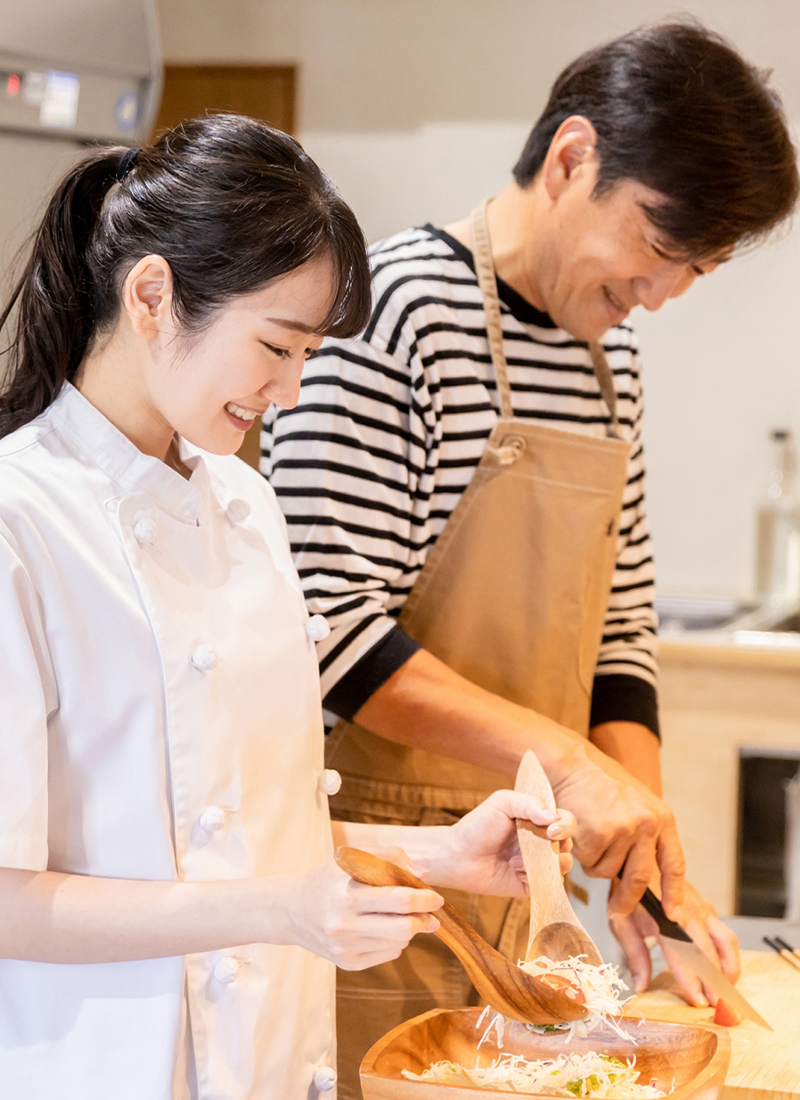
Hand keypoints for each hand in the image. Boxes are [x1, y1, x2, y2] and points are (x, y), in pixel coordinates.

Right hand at [282, 859, 442, 969]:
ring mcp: (345, 948)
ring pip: (399, 943)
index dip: (424, 898)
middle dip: (424, 919)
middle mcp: (344, 925)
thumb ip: (389, 857)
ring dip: (409, 929)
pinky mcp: (348, 964)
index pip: (398, 899)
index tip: (435, 896)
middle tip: (431, 911)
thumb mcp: (351, 859)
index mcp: (347, 894)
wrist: (290, 911)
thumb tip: (422, 873)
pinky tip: (382, 929)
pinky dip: (394, 941)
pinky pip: (388, 954)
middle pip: (403, 928)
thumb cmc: (326, 880)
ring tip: (403, 917)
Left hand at [423, 789, 574, 895]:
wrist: (458, 856)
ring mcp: (538, 863)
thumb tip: (554, 817)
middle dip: (554, 846)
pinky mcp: (532, 883)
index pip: (566, 821)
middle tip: (531, 846)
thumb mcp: (502, 803)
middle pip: (568, 844)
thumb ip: (529, 803)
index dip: (566, 825)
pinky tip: (514, 870)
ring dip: (543, 863)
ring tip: (515, 860)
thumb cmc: (478, 826)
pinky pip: (549, 883)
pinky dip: (534, 877)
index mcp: (538, 820)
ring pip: (564, 865)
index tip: (551, 830)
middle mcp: (542, 841)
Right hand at [550, 745, 684, 917]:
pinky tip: (577, 830)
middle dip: (626, 900)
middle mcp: (647, 824)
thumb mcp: (635, 804)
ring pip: (607, 871)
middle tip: (616, 912)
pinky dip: (579, 853)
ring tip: (588, 835)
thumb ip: (645, 835)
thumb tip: (646, 876)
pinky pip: (588, 862)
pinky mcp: (599, 833)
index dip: (674, 893)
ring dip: (594, 863)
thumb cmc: (599, 784)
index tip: (673, 915)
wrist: (571, 763)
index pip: (674, 864)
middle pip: (640, 878)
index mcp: (661, 818)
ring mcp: (623, 829)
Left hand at [609, 880, 739, 1004]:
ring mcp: (702, 909)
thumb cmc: (629, 893)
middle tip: (718, 1005)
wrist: (640, 861)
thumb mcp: (621, 922)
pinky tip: (725, 972)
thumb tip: (641, 986)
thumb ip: (635, 955)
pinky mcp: (708, 907)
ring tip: (726, 991)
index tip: (698, 1002)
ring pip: (727, 942)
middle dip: (715, 982)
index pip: (682, 956)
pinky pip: (726, 934)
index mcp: (664, 919)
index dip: (692, 981)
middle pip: (709, 953)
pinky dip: (730, 955)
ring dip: (730, 969)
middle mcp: (688, 913)